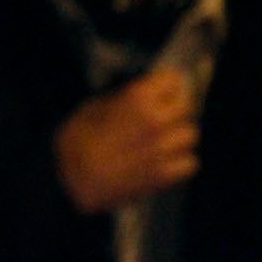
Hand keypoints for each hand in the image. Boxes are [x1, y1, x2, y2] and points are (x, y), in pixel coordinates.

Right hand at [54, 67, 198, 212]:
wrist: (71, 181)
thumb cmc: (75, 140)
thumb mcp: (92, 107)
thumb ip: (124, 100)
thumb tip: (145, 96)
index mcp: (137, 99)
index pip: (173, 79)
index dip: (165, 83)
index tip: (161, 87)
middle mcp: (157, 121)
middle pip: (186, 106)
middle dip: (175, 107)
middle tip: (161, 112)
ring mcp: (163, 149)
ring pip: (190, 134)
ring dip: (177, 134)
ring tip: (161, 138)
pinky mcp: (165, 175)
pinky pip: (189, 162)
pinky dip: (180, 160)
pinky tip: (163, 159)